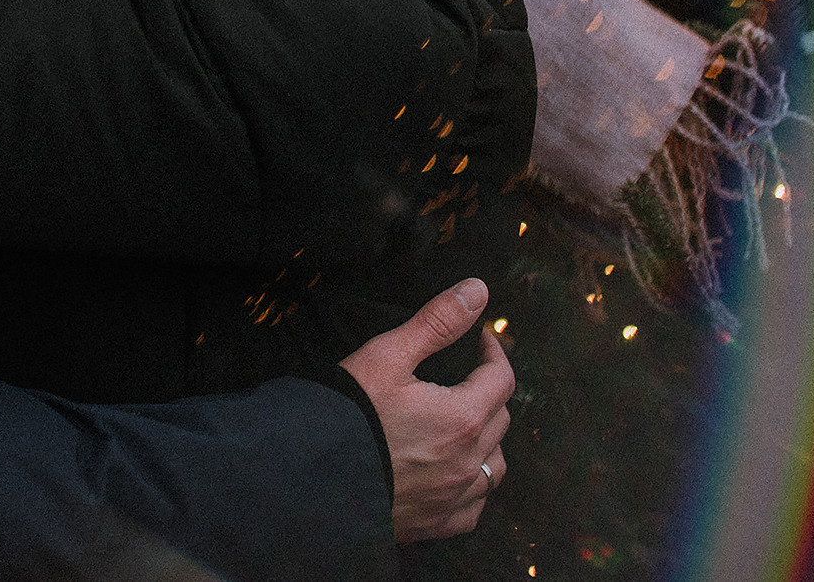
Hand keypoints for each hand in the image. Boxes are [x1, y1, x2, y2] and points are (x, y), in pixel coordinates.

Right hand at [339, 278, 513, 541]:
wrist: (311, 477)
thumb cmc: (349, 413)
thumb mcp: (388, 355)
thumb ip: (437, 321)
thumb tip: (477, 290)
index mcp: (463, 416)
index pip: (501, 379)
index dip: (494, 353)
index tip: (481, 341)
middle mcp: (466, 461)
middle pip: (500, 420)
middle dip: (489, 392)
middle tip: (466, 376)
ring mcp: (452, 497)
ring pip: (493, 468)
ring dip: (487, 443)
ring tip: (466, 426)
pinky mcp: (433, 524)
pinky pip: (472, 510)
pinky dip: (472, 491)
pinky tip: (456, 478)